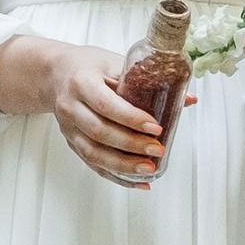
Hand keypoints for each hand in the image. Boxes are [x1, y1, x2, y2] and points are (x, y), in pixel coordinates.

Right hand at [0, 34, 173, 185]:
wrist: (56, 74)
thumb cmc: (88, 66)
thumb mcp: (115, 63)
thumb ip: (148, 81)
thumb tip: (188, 100)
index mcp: (81, 82)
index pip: (107, 105)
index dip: (132, 119)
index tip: (156, 128)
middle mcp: (70, 107)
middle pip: (100, 132)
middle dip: (131, 145)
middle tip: (157, 150)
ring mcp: (68, 127)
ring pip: (93, 153)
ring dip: (123, 165)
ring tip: (150, 168)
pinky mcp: (71, 142)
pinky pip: (92, 164)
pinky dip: (115, 175)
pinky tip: (137, 181)